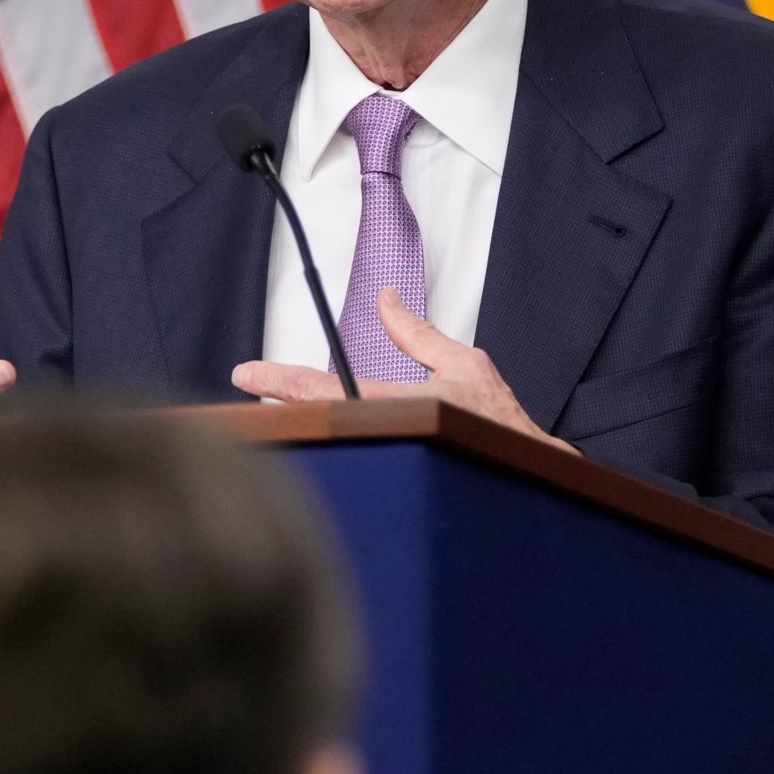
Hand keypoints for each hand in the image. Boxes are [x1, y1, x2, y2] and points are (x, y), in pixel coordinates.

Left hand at [232, 289, 573, 452]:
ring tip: (267, 401)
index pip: (324, 390)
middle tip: (246, 381)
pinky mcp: (390, 471)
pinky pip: (346, 453)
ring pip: (325, 439)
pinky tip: (309, 430)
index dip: (280, 379)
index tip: (246, 372)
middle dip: (277, 402)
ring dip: (295, 420)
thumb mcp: (464, 364)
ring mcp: (385, 459)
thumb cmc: (499, 423)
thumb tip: (386, 300)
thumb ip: (417, 334)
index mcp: (397, 407)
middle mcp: (384, 436)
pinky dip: (323, 438)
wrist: (527, 473)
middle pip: (312, 419)